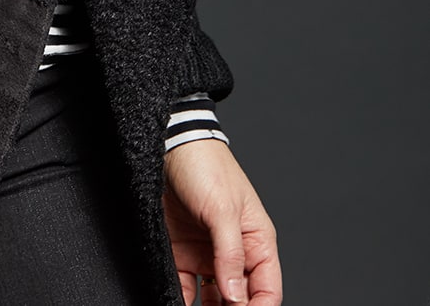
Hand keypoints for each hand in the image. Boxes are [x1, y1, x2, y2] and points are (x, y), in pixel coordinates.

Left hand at [162, 140, 281, 304]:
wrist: (168, 144)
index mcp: (256, 241)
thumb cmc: (206, 166)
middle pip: (241, 298)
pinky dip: (183, 298)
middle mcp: (234, 252)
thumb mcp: (223, 210)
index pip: (267, 289)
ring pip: (214, 298)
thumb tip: (237, 297)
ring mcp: (208, 254)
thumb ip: (231, 255)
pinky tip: (177, 302)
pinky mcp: (183, 252)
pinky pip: (186, 286)